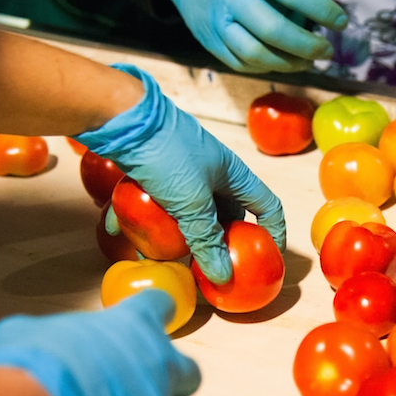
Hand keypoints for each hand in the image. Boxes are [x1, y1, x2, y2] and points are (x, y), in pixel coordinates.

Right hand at [0, 290, 200, 395]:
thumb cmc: (34, 360)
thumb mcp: (30, 332)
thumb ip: (53, 335)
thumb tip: (38, 343)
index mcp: (135, 324)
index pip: (159, 304)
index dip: (152, 311)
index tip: (146, 316)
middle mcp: (159, 363)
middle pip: (188, 370)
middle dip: (171, 377)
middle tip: (138, 381)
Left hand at [77, 64, 285, 283]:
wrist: (124, 118)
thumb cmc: (168, 155)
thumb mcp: (191, 202)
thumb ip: (206, 239)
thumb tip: (223, 276)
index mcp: (234, 176)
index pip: (267, 206)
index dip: (273, 232)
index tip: (267, 258)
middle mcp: (213, 173)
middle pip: (224, 215)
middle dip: (214, 242)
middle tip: (206, 266)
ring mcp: (183, 171)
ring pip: (186, 212)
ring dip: (174, 235)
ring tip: (159, 255)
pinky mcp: (155, 171)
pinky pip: (155, 202)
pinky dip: (141, 217)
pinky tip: (122, 231)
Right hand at [157, 0, 347, 72]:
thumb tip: (313, 4)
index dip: (322, 11)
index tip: (341, 22)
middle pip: (274, 32)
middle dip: (307, 46)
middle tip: (327, 49)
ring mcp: (214, 21)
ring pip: (255, 55)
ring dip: (287, 64)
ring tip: (308, 62)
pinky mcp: (206, 39)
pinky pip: (239, 63)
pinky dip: (265, 68)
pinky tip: (282, 61)